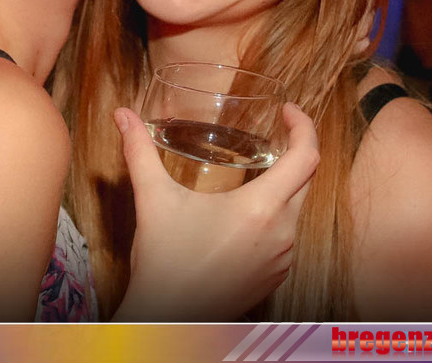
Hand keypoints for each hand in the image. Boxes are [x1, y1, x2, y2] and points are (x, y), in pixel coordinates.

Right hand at [113, 103, 318, 321]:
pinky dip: (275, 216)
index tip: (288, 112)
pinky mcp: (276, 276)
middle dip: (293, 152)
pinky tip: (247, 213)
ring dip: (282, 186)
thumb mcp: (153, 199)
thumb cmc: (163, 262)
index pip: (307, 157)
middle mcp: (282, 234)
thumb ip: (140, 152)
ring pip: (295, 209)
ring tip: (256, 172)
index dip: (303, 127)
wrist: (166, 318)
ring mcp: (282, 259)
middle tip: (273, 133)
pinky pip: (286, 236)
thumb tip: (123, 115)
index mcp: (261, 210)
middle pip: (305, 180)